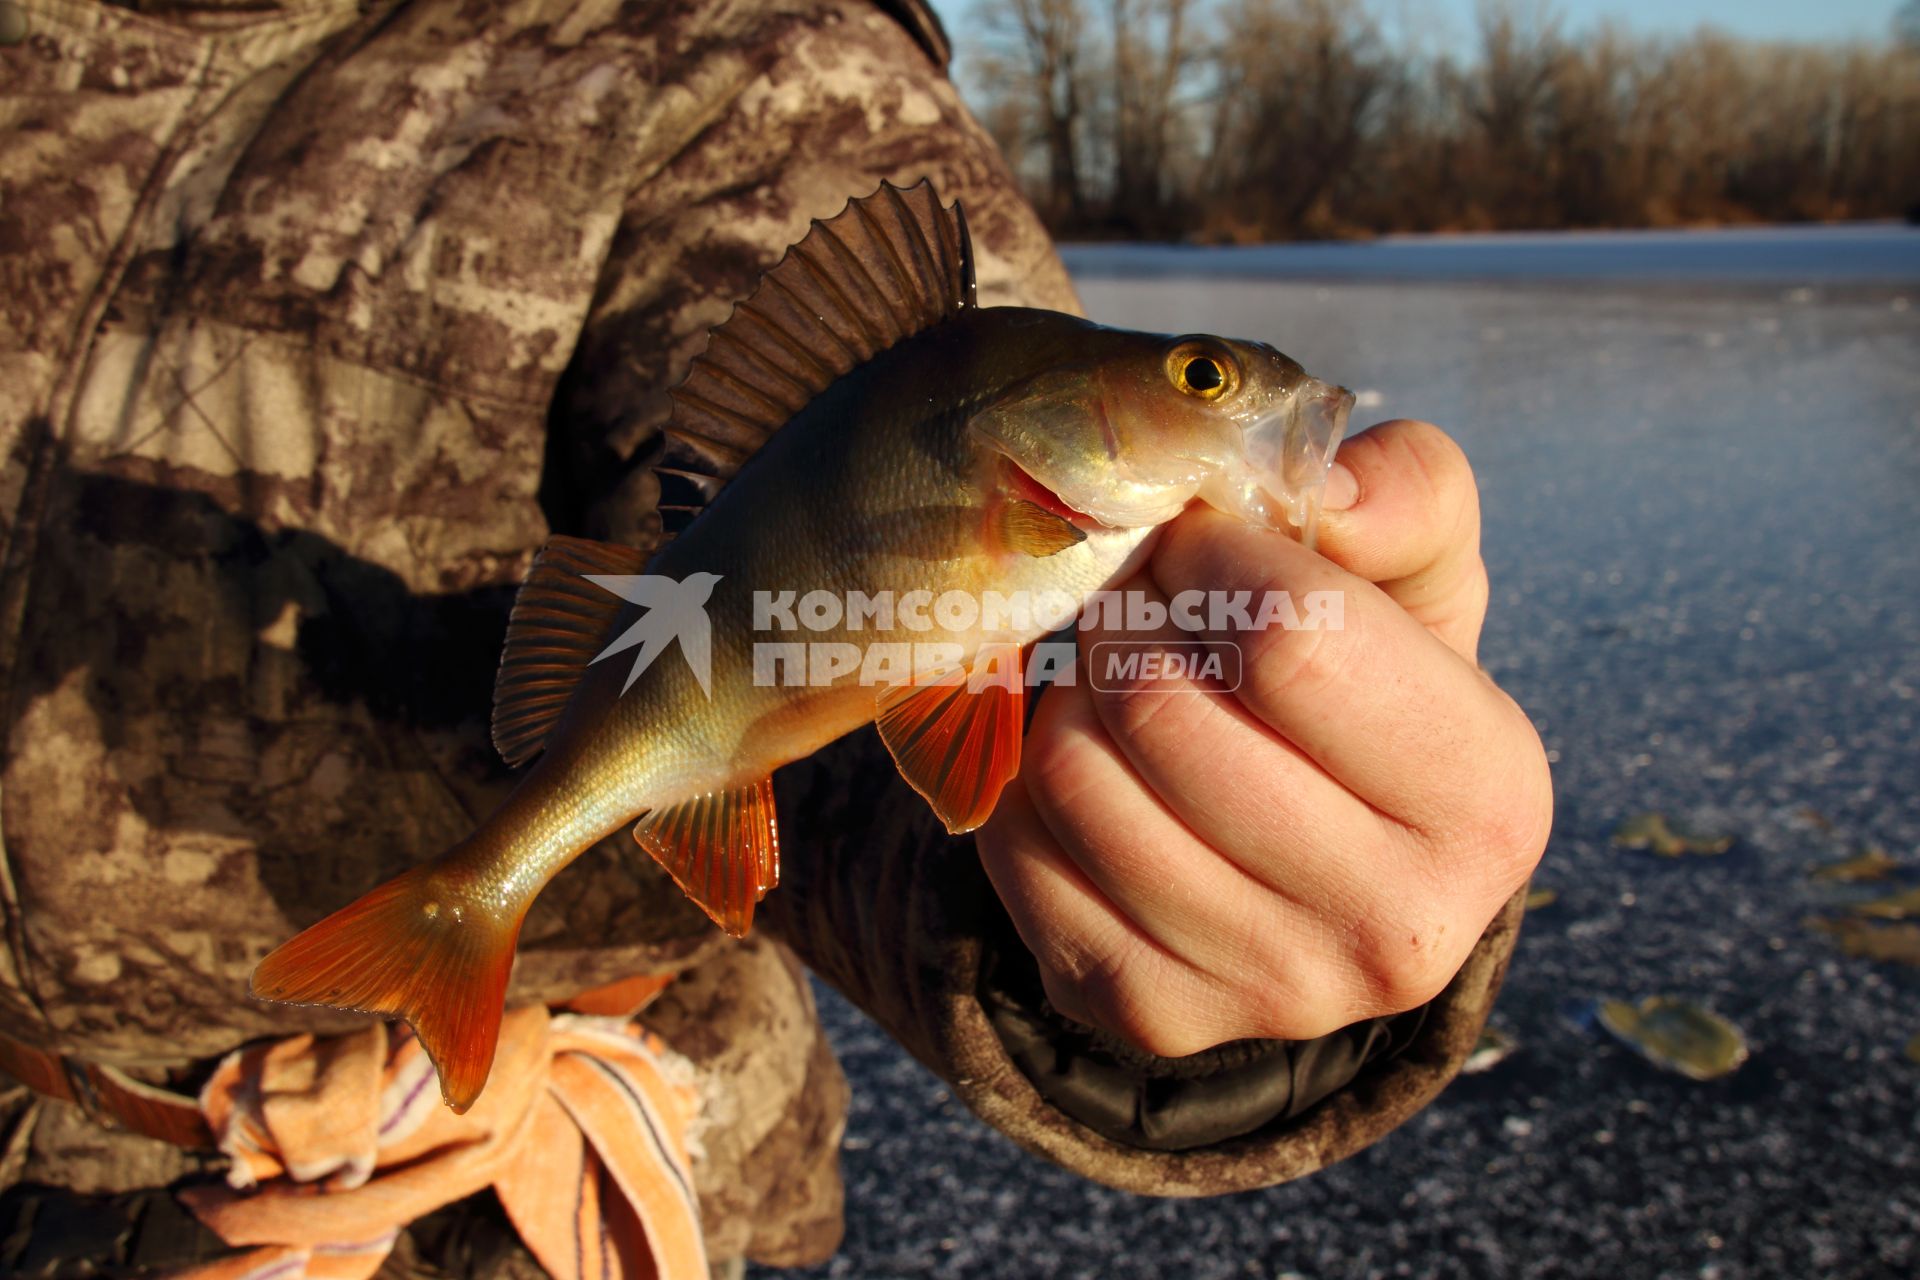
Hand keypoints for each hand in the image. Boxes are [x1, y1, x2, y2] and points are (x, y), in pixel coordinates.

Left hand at [977, 420, 1551, 1056]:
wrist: (1331, 850)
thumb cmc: (1375, 678)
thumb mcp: (1420, 568)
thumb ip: (1403, 491)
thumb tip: (1321, 496)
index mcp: (1489, 800)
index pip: (1293, 641)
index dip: (1210, 561)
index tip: (1195, 544)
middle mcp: (1399, 929)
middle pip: (1165, 715)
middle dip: (1125, 622)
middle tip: (1135, 601)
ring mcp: (1270, 992)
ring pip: (1077, 782)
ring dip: (1070, 693)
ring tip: (1112, 673)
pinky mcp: (1154, 1017)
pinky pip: (1020, 853)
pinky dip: (1028, 777)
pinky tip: (1089, 756)